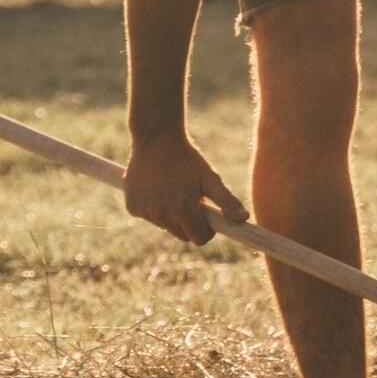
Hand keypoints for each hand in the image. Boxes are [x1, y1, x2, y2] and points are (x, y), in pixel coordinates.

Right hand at [124, 132, 246, 245]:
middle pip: (182, 235)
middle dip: (189, 223)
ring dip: (172, 215)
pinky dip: (155, 208)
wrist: (156, 139)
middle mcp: (161, 214)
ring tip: (173, 190)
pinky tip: (156, 188)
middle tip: (190, 199)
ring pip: (165, 226)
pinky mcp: (132, 207)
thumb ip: (227, 201)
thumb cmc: (187, 159)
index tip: (206, 214)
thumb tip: (244, 219)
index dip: (207, 229)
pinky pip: (149, 217)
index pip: (199, 238)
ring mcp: (144, 212)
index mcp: (182, 209)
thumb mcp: (210, 178)